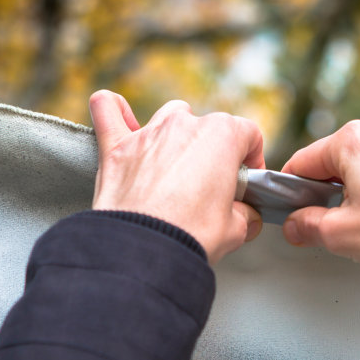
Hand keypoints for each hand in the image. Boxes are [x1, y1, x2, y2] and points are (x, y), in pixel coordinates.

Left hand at [89, 90, 264, 264]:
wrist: (145, 250)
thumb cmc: (192, 235)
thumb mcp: (235, 229)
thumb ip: (244, 214)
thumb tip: (246, 216)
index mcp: (221, 136)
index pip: (248, 134)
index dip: (251, 159)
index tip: (246, 182)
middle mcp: (184, 124)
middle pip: (207, 126)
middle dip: (212, 153)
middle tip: (209, 187)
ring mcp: (148, 132)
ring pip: (168, 116)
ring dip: (174, 135)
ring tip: (174, 165)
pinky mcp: (115, 146)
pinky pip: (107, 109)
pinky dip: (114, 110)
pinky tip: (121, 117)